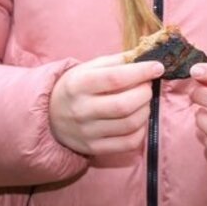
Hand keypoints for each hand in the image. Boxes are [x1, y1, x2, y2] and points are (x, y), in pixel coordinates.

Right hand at [48, 53, 162, 155]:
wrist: (49, 116)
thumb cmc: (75, 87)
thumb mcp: (88, 68)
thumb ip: (116, 61)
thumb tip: (145, 57)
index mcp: (79, 85)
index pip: (115, 78)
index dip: (141, 72)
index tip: (157, 67)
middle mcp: (82, 110)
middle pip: (125, 104)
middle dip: (145, 93)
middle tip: (147, 86)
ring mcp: (87, 132)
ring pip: (130, 124)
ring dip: (145, 110)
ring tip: (142, 101)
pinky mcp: (94, 148)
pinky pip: (128, 142)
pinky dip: (141, 130)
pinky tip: (137, 120)